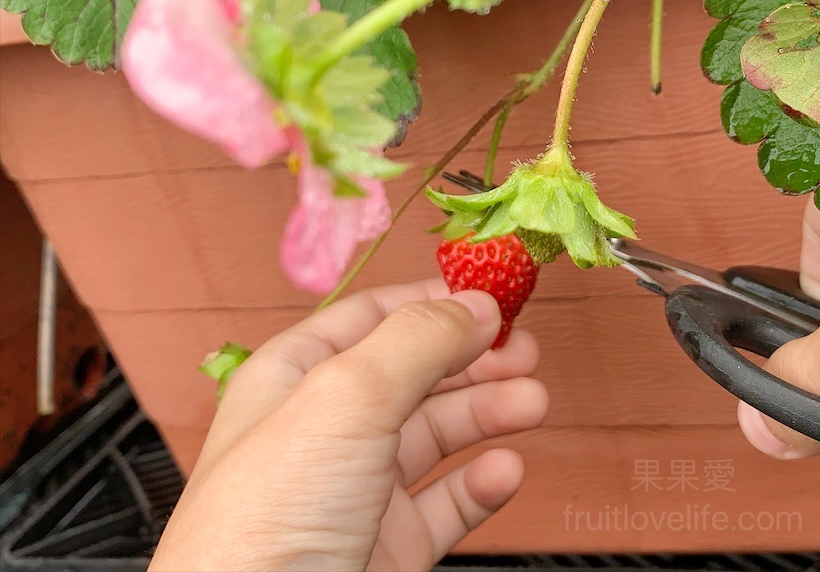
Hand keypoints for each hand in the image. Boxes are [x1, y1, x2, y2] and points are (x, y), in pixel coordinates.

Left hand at [149, 280, 547, 570]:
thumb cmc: (264, 525)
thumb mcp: (344, 400)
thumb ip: (416, 341)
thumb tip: (473, 305)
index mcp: (296, 378)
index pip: (372, 317)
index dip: (434, 301)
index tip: (493, 294)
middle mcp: (327, 430)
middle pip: (415, 372)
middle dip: (474, 357)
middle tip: (525, 350)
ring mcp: (357, 491)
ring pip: (436, 436)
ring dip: (488, 413)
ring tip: (533, 403)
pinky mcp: (386, 548)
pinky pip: (446, 504)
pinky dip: (480, 485)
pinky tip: (503, 472)